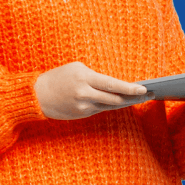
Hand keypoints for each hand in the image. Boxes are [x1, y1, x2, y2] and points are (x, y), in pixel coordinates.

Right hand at [34, 62, 155, 120]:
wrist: (37, 95)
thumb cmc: (58, 77)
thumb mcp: (76, 69)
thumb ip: (94, 77)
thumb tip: (115, 86)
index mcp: (84, 78)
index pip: (112, 84)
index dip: (129, 88)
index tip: (143, 89)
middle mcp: (84, 93)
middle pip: (115, 98)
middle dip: (133, 97)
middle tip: (148, 95)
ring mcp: (83, 106)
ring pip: (110, 105)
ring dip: (125, 102)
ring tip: (138, 99)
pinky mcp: (81, 114)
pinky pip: (101, 109)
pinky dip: (111, 105)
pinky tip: (122, 102)